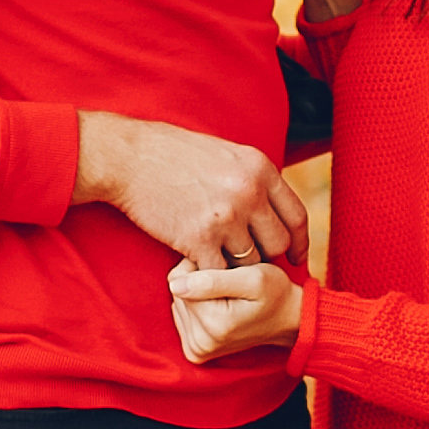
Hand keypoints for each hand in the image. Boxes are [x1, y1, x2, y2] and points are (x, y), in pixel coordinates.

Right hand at [76, 113, 307, 264]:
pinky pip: (218, 273)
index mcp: (260, 168)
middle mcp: (249, 192)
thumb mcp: (225, 153)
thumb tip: (272, 208)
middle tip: (245, 258)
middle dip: (265, 255)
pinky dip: (209, 274)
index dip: (300, 242)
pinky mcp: (199, 239)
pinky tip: (195, 264)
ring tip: (215, 258)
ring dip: (234, 266)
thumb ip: (253, 179)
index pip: (297, 216)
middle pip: (278, 244)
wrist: (128, 158)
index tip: (296, 258)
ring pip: (249, 262)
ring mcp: (226, 217)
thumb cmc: (171, 154)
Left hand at [169, 261, 305, 362]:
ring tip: (228, 295)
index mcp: (213, 324)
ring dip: (199, 294)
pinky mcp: (195, 352)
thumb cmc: (274, 292)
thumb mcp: (253, 278)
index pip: (179, 279)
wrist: (287, 318)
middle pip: (178, 292)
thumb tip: (174, 285)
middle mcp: (201, 343)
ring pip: (179, 303)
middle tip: (229, 283)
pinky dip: (198, 308)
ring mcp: (197, 351)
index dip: (201, 266)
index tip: (227, 269)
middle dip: (199, 280)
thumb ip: (213, 280)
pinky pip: (182, 316)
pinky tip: (219, 308)